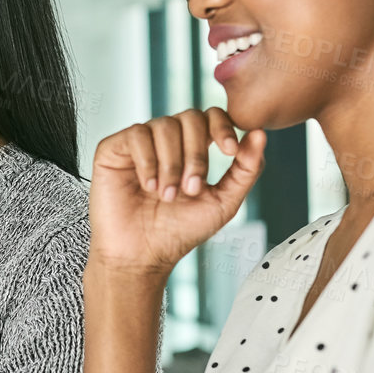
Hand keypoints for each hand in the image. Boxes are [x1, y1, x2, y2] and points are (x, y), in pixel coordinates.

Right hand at [89, 108, 264, 276]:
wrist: (141, 256)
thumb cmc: (179, 232)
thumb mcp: (223, 202)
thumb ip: (245, 170)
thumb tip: (260, 134)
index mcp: (191, 148)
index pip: (211, 116)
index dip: (223, 127)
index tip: (230, 151)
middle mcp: (165, 140)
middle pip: (190, 117)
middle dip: (196, 154)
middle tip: (191, 189)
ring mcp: (139, 143)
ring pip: (164, 125)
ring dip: (172, 163)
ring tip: (166, 195)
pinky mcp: (113, 148)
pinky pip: (137, 135)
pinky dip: (148, 161)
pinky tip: (148, 186)